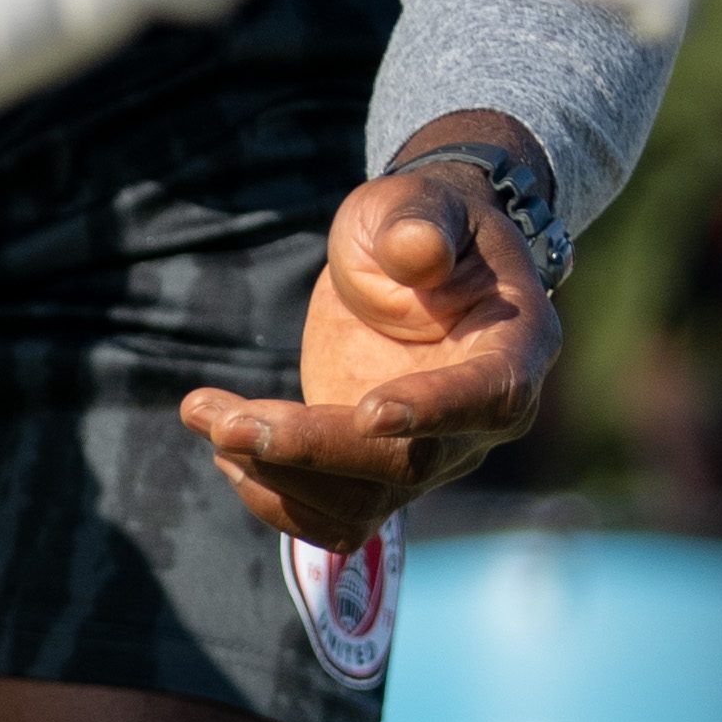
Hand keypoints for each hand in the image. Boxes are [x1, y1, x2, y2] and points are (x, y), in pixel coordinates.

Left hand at [181, 156, 559, 552]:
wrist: (406, 258)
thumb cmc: (420, 221)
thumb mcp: (419, 201)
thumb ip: (419, 223)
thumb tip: (415, 255)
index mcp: (515, 348)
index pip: (489, 397)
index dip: (433, 410)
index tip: (367, 411)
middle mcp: (481, 422)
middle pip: (405, 467)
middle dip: (309, 449)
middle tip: (225, 422)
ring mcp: (429, 457)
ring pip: (360, 505)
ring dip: (274, 474)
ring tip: (207, 414)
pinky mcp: (375, 473)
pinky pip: (332, 519)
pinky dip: (272, 497)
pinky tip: (224, 442)